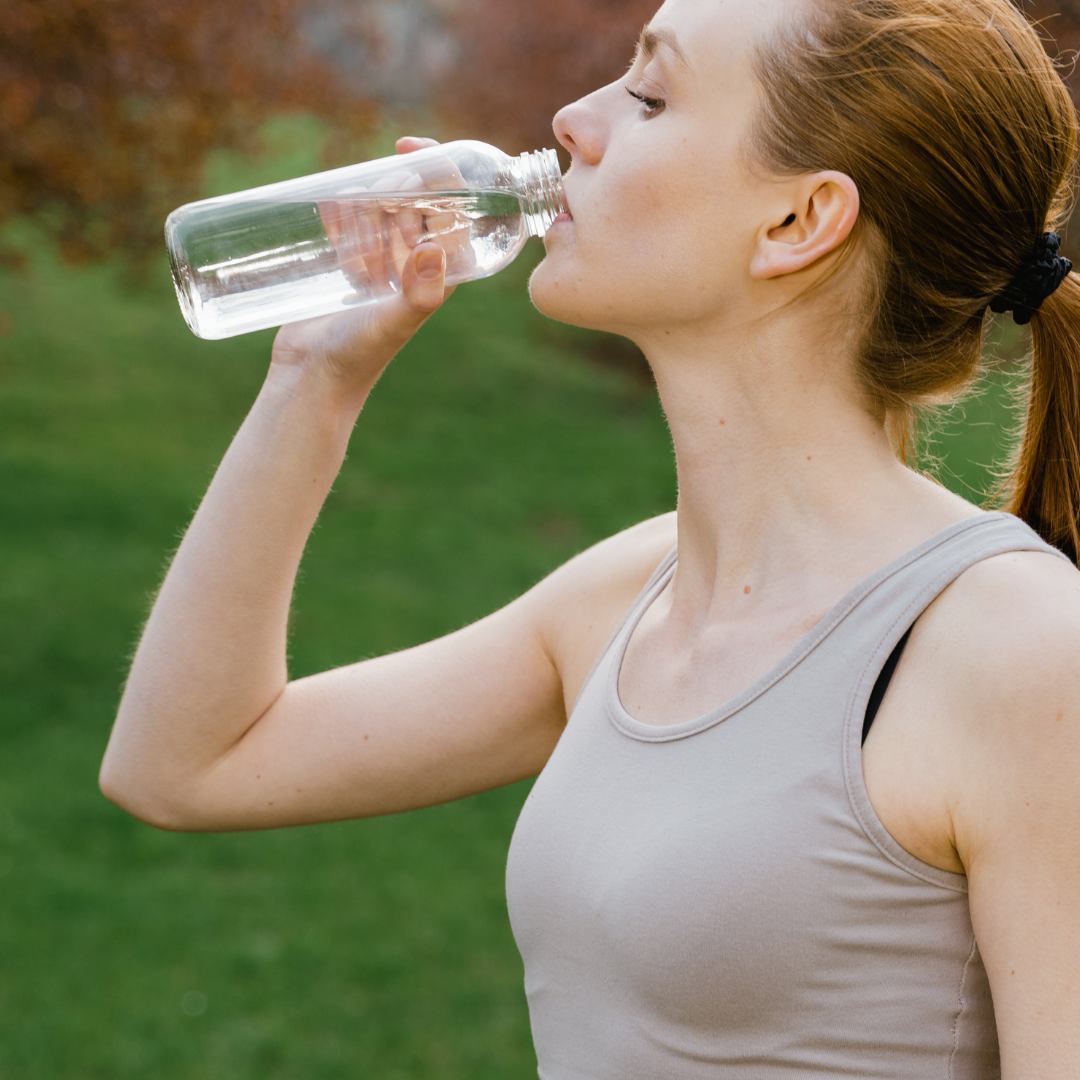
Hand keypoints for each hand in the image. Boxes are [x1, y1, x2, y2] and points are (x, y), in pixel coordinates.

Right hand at [270, 138, 457, 405]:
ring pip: (382, 210)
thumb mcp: (393, 323)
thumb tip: (434, 249)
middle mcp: (416, 265)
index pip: (454, 209)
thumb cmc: (360, 355)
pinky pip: (349, 225)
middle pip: (416, 202)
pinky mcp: (348, 267)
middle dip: (396, 188)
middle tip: (372, 204)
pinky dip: (340, 211)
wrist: (314, 378)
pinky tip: (326, 206)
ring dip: (367, 203)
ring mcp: (382, 265)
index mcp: (440, 272)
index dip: (440, 171)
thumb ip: (418, 293)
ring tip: (351, 225)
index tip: (411, 147)